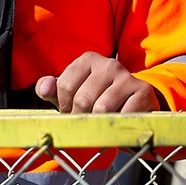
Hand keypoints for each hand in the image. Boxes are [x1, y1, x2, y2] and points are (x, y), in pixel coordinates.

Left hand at [35, 52, 162, 112]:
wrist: (134, 103)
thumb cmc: (96, 98)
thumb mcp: (72, 93)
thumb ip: (52, 90)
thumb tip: (42, 88)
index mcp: (88, 59)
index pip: (64, 86)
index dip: (64, 106)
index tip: (70, 111)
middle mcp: (108, 64)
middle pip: (82, 99)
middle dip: (80, 117)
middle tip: (84, 122)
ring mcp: (127, 76)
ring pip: (101, 108)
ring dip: (97, 123)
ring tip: (99, 123)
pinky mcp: (142, 91)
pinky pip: (122, 115)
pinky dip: (116, 125)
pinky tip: (117, 122)